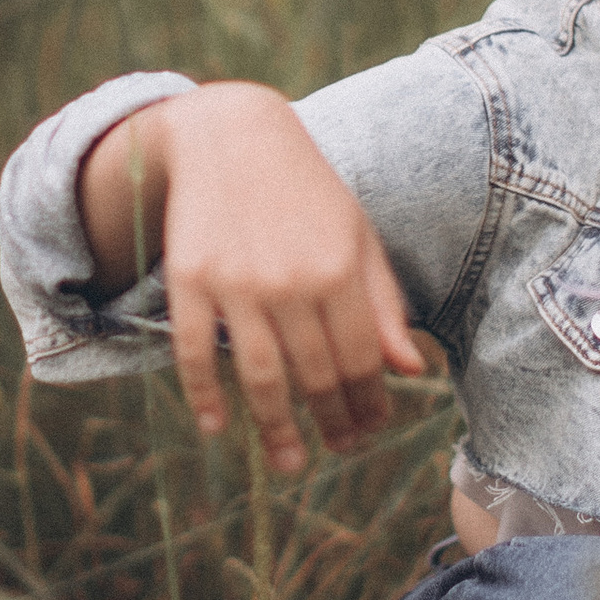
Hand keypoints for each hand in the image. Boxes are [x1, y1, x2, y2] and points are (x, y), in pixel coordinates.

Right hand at [78, 82, 428, 473]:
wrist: (231, 136)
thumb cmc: (306, 192)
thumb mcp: (356, 235)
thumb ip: (382, 302)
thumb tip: (410, 370)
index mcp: (339, 269)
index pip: (361, 360)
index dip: (369, 404)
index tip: (369, 430)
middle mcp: (290, 280)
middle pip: (315, 375)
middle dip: (330, 422)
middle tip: (337, 450)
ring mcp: (236, 283)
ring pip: (260, 376)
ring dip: (276, 429)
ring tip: (288, 462)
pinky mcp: (189, 281)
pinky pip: (196, 353)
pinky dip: (205, 396)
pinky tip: (218, 426)